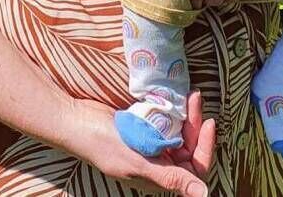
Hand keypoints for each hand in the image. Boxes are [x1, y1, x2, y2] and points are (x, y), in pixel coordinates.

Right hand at [68, 90, 214, 195]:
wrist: (75, 120)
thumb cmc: (102, 144)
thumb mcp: (138, 161)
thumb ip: (171, 177)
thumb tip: (204, 195)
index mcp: (158, 179)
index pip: (194, 169)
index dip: (204, 147)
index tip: (207, 121)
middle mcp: (157, 165)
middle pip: (189, 149)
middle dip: (195, 126)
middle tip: (194, 98)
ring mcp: (149, 147)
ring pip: (179, 134)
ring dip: (185, 116)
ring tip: (188, 95)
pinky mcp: (142, 130)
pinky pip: (165, 123)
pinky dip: (171, 112)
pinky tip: (173, 98)